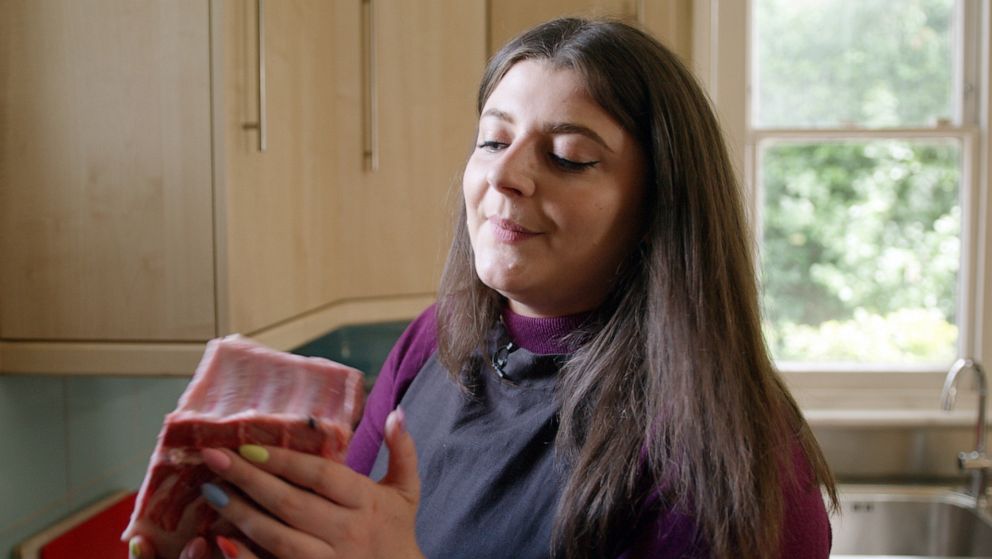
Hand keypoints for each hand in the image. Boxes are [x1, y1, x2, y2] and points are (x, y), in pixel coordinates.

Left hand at [128, 409, 420, 558]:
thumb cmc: (396, 531)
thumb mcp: (406, 491)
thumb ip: (402, 451)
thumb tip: (395, 412)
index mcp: (366, 502)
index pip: (320, 476)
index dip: (283, 461)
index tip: (249, 446)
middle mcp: (347, 532)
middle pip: (291, 503)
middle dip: (249, 479)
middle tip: (213, 457)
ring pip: (277, 538)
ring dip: (240, 514)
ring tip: (211, 490)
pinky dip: (246, 557)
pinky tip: (220, 541)